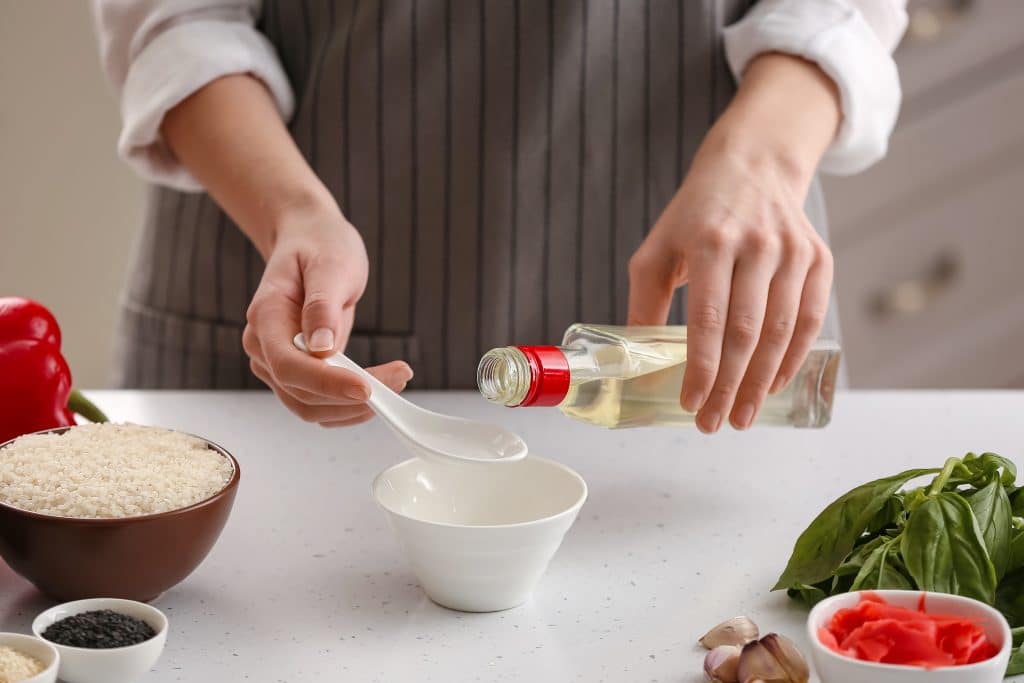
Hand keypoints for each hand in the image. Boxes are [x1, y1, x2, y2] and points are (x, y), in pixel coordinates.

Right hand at [242, 204, 412, 426]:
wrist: (310, 241)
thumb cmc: (319, 246)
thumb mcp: (330, 264)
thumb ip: (322, 305)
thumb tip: (322, 348)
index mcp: (266, 317)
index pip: (289, 366)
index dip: (327, 383)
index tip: (367, 387)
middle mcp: (263, 347)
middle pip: (301, 394)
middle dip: (351, 397)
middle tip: (400, 377)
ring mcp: (276, 364)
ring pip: (311, 407)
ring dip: (354, 407)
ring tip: (397, 380)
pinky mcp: (297, 373)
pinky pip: (320, 403)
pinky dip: (350, 406)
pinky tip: (381, 387)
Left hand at [628, 139, 832, 432]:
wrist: (752, 167)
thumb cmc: (695, 216)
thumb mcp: (657, 248)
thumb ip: (645, 302)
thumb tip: (634, 362)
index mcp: (710, 242)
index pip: (708, 319)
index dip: (702, 368)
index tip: (689, 403)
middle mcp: (756, 246)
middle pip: (747, 333)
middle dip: (730, 387)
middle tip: (714, 423)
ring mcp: (793, 251)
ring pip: (781, 332)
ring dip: (762, 383)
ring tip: (742, 416)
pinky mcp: (818, 258)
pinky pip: (810, 319)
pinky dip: (793, 358)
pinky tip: (774, 384)